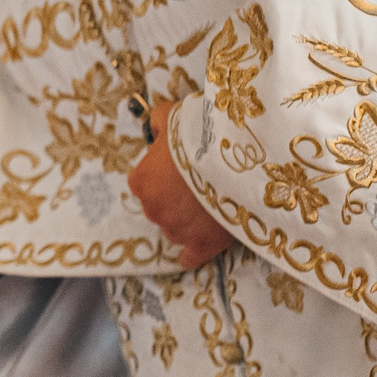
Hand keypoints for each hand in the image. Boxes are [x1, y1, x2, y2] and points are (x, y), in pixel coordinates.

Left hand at [129, 97, 234, 270]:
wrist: (236, 159)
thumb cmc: (200, 136)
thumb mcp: (174, 118)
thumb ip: (158, 122)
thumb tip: (155, 126)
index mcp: (141, 182)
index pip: (145, 184)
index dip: (163, 178)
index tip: (181, 172)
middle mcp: (152, 209)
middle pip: (160, 207)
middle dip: (176, 199)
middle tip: (201, 184)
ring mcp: (175, 230)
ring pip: (177, 228)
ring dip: (190, 220)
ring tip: (213, 203)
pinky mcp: (200, 245)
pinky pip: (190, 257)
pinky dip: (193, 254)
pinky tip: (197, 249)